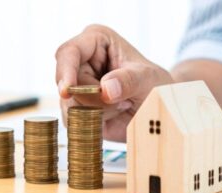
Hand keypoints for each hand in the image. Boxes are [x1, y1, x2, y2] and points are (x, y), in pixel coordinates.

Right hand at [55, 25, 172, 141]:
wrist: (155, 108)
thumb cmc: (153, 85)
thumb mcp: (148, 79)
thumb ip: (129, 81)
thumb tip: (106, 89)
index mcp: (96, 40)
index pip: (69, 52)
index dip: (66, 71)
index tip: (68, 91)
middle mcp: (81, 60)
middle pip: (70, 84)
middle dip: (95, 99)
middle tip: (124, 101)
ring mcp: (76, 85)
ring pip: (70, 104)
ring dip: (99, 112)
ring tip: (122, 105)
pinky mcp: (76, 106)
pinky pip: (73, 120)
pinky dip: (94, 122)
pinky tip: (113, 114)